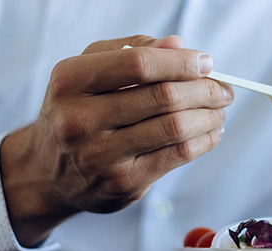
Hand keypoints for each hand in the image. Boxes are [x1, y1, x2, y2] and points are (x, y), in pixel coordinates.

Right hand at [0, 35, 232, 246]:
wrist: (48, 170)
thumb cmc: (78, 110)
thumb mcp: (90, 70)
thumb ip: (131, 51)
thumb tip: (179, 45)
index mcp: (70, 80)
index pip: (138, 64)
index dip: (181, 61)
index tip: (206, 63)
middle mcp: (80, 119)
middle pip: (163, 97)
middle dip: (205, 89)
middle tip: (223, 89)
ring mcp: (101, 155)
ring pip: (175, 128)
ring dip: (210, 116)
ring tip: (220, 109)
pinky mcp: (123, 183)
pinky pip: (178, 156)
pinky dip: (204, 141)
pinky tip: (212, 132)